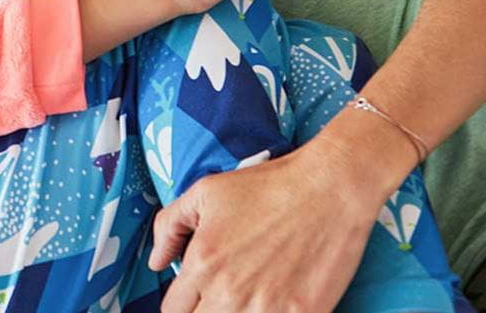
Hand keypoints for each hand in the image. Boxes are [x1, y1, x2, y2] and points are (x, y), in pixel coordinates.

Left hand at [148, 138, 380, 312]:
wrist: (330, 189)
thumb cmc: (268, 186)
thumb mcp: (205, 192)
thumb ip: (170, 226)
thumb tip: (156, 263)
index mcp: (202, 264)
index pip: (173, 311)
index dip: (182, 305)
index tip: (195, 298)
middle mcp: (229, 292)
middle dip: (204, 312)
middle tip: (222, 297)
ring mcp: (267, 308)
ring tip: (248, 299)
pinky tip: (274, 303)